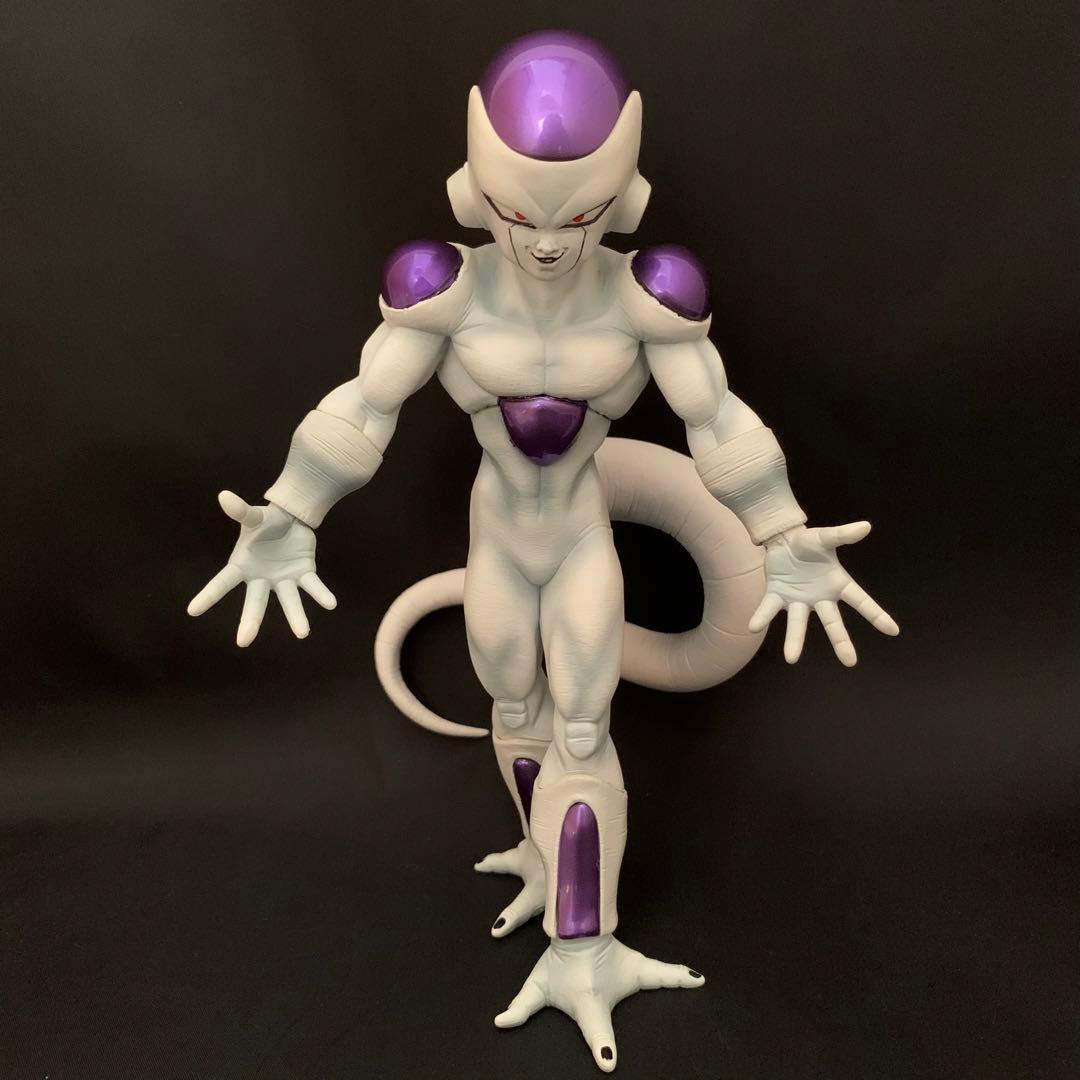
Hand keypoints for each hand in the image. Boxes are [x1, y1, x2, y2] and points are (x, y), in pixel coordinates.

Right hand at [187, 491, 336, 646]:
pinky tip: (331, 604)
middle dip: (250, 621)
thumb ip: (241, 511)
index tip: (191, 611)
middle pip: (255, 602)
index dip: (208, 595)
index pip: (222, 583)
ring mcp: (284, 579)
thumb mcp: (254, 516)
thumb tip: (224, 495)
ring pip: (289, 601)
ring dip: (296, 616)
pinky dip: (321, 594)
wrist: (291, 518)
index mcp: (243, 566)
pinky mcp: (303, 573)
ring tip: (303, 633)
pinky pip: (313, 586)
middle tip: (243, 642)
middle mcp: (262, 578)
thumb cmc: (266, 522)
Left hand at [748, 521, 898, 665]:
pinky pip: (769, 608)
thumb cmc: (809, 542)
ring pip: (798, 623)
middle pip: (833, 622)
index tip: (893, 631)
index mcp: (836, 584)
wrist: (783, 539)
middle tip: (850, 662)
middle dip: (841, 641)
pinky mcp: (777, 596)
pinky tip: (753, 626)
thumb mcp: (825, 537)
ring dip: (794, 640)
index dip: (876, 615)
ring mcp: (798, 600)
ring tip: (791, 658)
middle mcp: (820, 598)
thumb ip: (843, 534)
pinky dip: (761, 616)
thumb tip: (865, 526)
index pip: (861, 601)